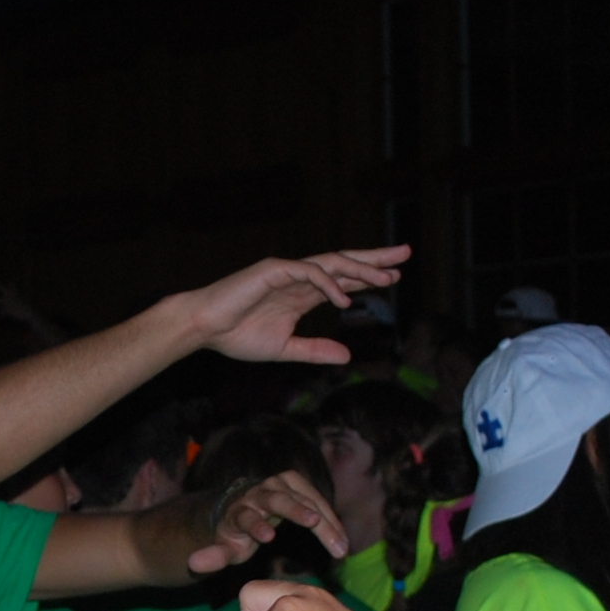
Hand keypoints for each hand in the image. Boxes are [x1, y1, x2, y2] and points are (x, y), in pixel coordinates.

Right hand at [176, 248, 407, 369]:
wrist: (204, 329)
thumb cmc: (237, 336)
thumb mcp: (285, 348)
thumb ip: (315, 350)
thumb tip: (346, 356)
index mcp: (302, 294)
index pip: (343, 280)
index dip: (368, 277)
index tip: (394, 278)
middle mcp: (299, 278)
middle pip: (344, 264)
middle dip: (375, 259)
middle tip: (405, 254)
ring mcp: (288, 271)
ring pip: (332, 263)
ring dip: (361, 268)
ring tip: (387, 276)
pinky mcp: (274, 270)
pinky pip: (308, 272)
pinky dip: (329, 283)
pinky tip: (345, 297)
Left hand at [194, 470, 351, 573]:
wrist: (245, 505)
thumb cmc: (235, 533)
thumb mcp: (224, 548)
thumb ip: (212, 557)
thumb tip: (193, 564)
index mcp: (238, 510)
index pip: (245, 516)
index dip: (256, 525)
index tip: (267, 537)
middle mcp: (258, 492)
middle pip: (277, 498)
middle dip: (295, 508)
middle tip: (314, 522)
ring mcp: (279, 484)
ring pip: (304, 498)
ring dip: (325, 520)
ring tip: (341, 547)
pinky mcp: (296, 483)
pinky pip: (317, 499)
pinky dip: (331, 519)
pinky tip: (343, 540)